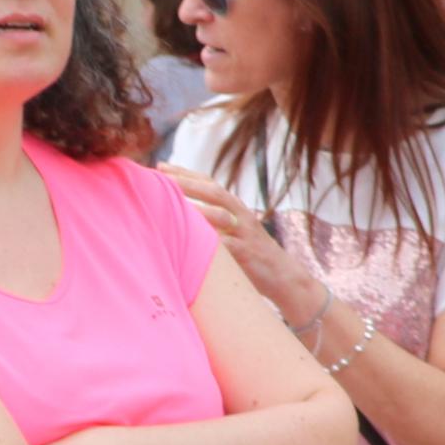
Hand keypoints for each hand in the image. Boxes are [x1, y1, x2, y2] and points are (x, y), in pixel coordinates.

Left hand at [162, 169, 332, 337]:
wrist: (285, 278)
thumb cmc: (254, 258)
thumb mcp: (236, 233)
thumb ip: (215, 222)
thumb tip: (183, 215)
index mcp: (237, 209)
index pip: (210, 183)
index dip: (186, 173)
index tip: (160, 165)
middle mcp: (242, 215)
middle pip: (213, 191)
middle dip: (186, 181)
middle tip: (159, 173)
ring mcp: (245, 233)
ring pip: (218, 213)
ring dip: (193, 205)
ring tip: (168, 199)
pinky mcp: (247, 252)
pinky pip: (225, 243)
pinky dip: (206, 238)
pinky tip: (186, 235)